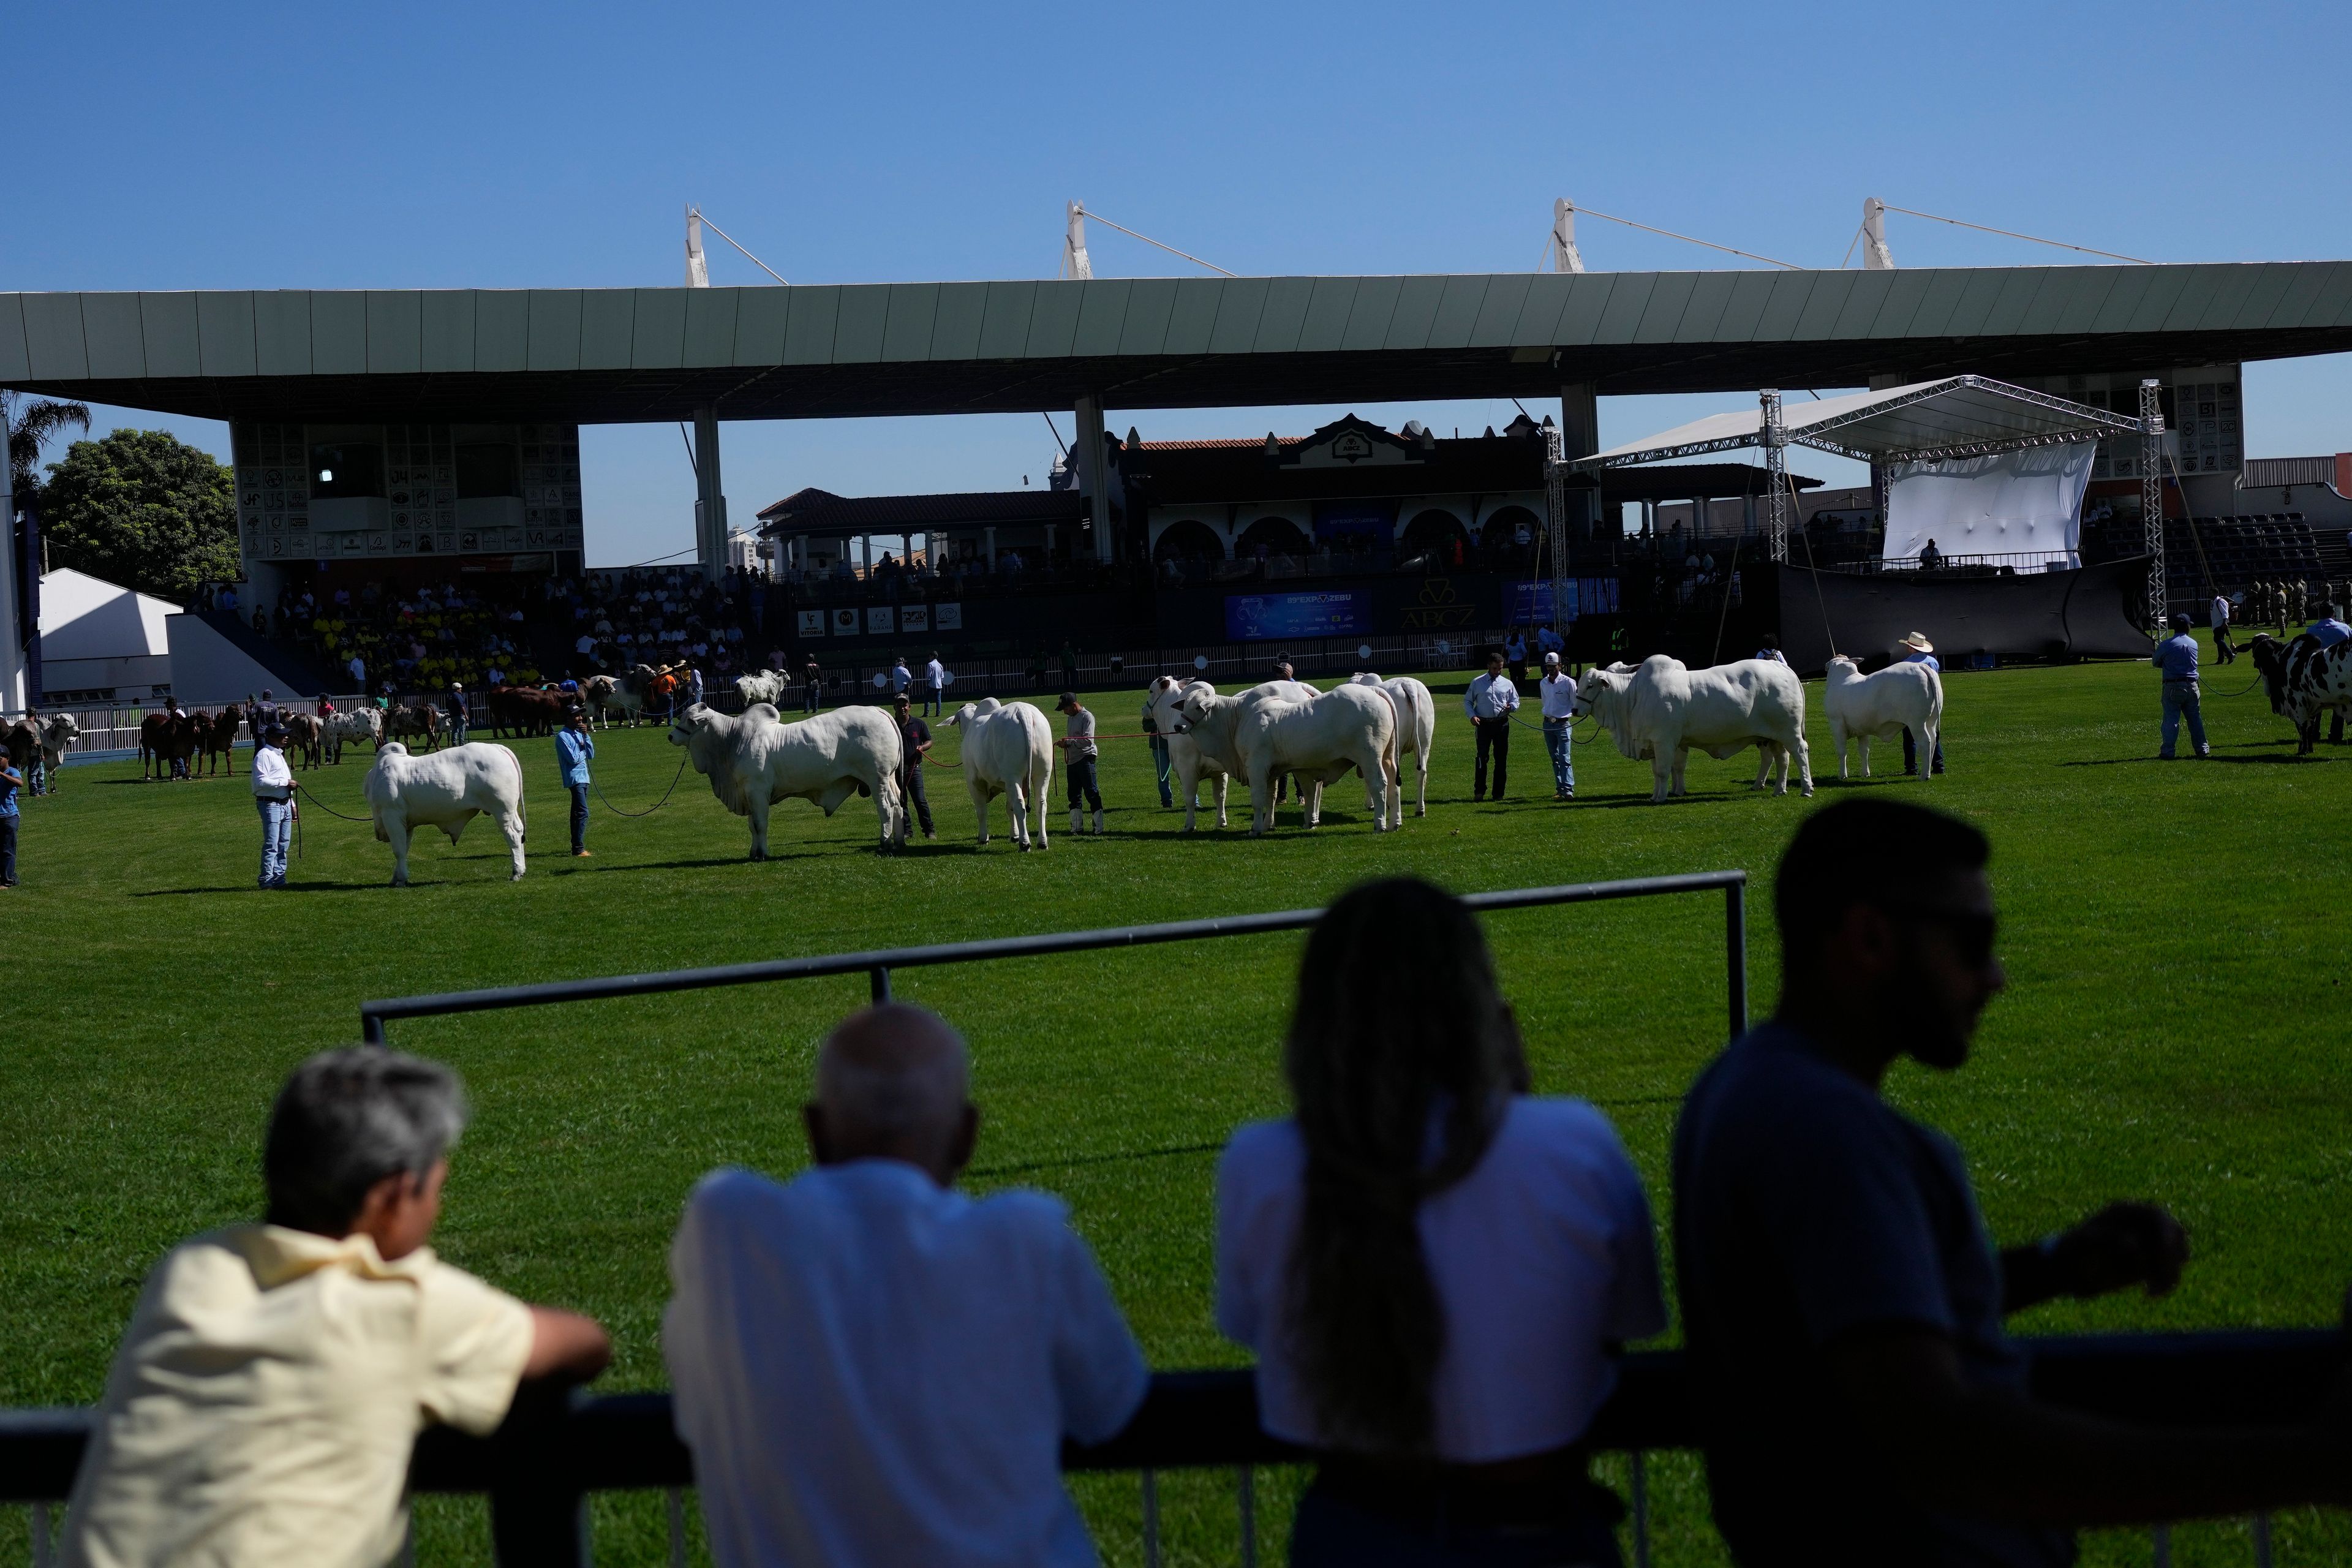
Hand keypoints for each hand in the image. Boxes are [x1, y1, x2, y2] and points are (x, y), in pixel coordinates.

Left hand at [2048, 1202, 2188, 1299]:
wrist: (2067, 1270)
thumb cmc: (2071, 1251)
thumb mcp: (2082, 1242)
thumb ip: (2107, 1240)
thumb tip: (2135, 1245)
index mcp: (2125, 1212)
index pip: (2157, 1216)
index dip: (2165, 1233)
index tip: (2163, 1255)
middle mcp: (2141, 1225)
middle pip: (2175, 1235)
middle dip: (2171, 1255)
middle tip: (2159, 1276)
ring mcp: (2147, 1243)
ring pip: (2177, 1255)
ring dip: (2171, 1272)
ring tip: (2152, 1290)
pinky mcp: (2150, 1263)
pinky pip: (2170, 1271)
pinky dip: (2166, 1282)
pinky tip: (2150, 1293)